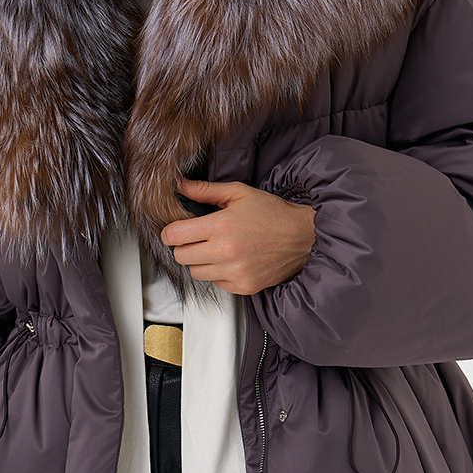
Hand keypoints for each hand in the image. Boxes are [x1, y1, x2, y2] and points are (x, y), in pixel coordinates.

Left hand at [161, 179, 316, 295]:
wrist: (303, 237)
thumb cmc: (273, 214)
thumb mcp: (239, 193)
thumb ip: (206, 191)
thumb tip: (181, 185)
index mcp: (222, 226)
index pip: (175, 235)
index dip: (170, 232)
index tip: (174, 231)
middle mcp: (226, 251)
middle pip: (181, 256)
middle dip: (184, 246)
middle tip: (197, 238)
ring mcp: (235, 271)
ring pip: (195, 272)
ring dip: (199, 261)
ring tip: (215, 249)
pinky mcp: (243, 286)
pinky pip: (215, 283)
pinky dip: (217, 273)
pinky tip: (230, 260)